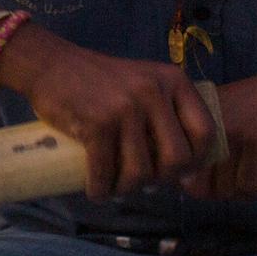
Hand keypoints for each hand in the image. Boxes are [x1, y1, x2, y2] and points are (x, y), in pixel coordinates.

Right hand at [0, 27, 215, 197]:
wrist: (51, 64)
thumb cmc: (100, 81)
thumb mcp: (145, 81)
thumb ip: (166, 111)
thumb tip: (183, 167)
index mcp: (173, 81)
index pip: (205, 132)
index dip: (196, 160)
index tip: (178, 171)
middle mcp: (153, 92)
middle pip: (177, 159)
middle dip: (161, 180)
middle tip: (144, 181)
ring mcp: (125, 108)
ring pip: (141, 172)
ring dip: (127, 189)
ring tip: (117, 187)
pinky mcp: (96, 124)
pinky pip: (105, 173)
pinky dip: (100, 190)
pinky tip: (97, 191)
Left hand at [183, 61, 256, 200]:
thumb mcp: (229, 106)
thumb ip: (211, 131)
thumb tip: (192, 175)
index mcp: (199, 113)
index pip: (184, 163)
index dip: (196, 182)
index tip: (214, 185)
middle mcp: (210, 123)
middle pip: (201, 181)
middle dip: (219, 194)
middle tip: (238, 190)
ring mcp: (234, 133)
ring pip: (226, 186)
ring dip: (242, 195)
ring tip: (255, 187)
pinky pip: (250, 184)